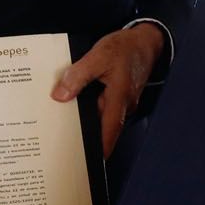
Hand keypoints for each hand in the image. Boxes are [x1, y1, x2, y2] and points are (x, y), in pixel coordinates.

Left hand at [51, 24, 165, 156]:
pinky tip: (74, 104)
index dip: (100, 149)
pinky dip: (90, 109)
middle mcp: (124, 105)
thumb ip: (78, 75)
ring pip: (102, 117)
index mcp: (119, 98)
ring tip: (62, 126)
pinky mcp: (119, 98)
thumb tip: (60, 96)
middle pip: (102, 127)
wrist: (144, 41)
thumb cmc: (125, 48)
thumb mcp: (98, 56)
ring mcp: (122, 103)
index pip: (109, 131)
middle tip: (62, 146)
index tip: (87, 163)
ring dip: (86, 121)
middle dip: (85, 136)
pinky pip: (103, 108)